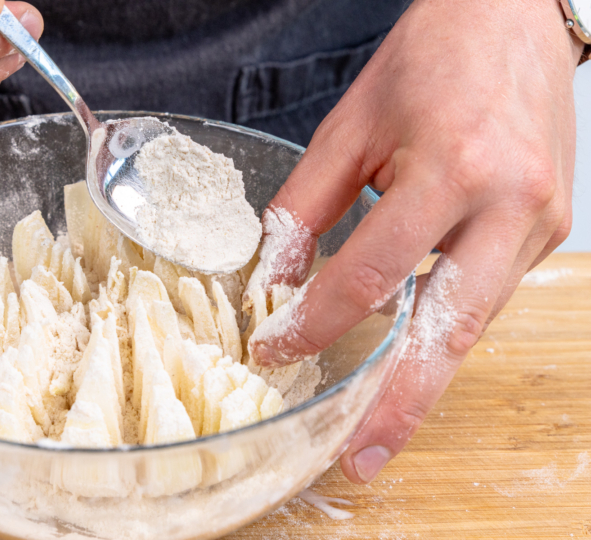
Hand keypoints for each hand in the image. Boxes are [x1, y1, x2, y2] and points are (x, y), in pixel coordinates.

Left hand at [247, 0, 582, 482]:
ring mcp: (541, 224)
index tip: (276, 348)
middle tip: (359, 456)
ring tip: (381, 428)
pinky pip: (488, 297)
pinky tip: (411, 358)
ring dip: (424, 379)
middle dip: (400, 403)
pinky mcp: (549, 232)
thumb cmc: (430, 61)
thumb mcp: (350, 127)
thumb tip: (278, 276)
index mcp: (454, 169)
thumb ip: (307, 205)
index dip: (317, 322)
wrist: (512, 19)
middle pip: (448, 329)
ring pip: (472, 324)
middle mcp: (510, 205)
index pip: (371, 273)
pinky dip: (445, 332)